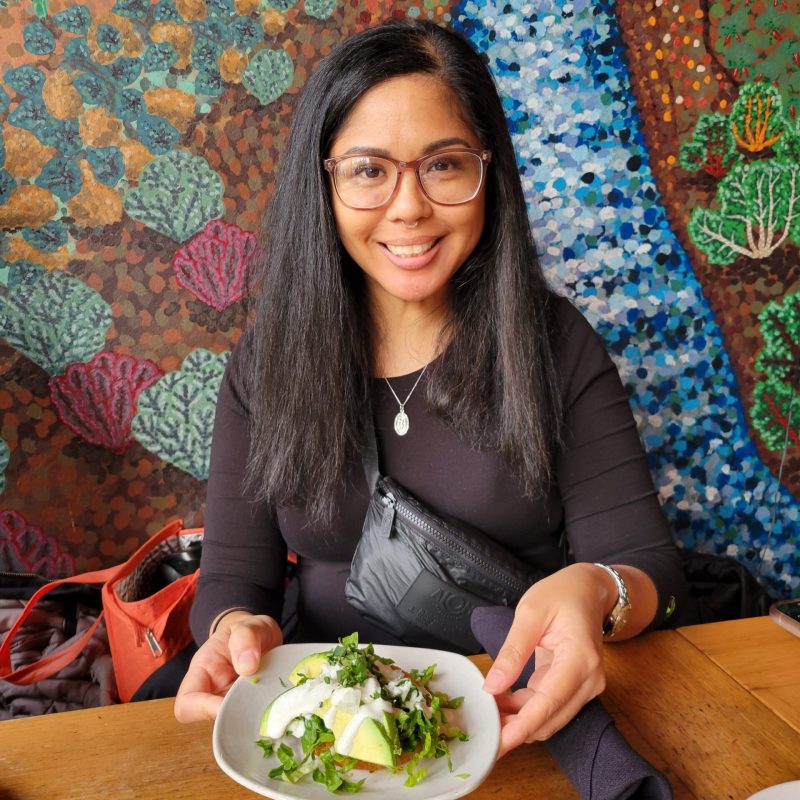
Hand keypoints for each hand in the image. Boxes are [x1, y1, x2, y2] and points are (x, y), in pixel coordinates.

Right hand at [174, 612, 281, 722]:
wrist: (258, 635)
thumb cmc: (246, 630)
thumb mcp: (248, 625)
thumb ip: (246, 637)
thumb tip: (247, 666)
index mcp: (202, 672)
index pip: (187, 703)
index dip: (204, 710)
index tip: (232, 702)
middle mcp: (213, 692)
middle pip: (212, 720)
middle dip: (237, 716)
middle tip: (262, 703)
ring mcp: (231, 702)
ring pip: (235, 722)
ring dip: (254, 717)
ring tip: (274, 701)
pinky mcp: (248, 706)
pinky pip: (253, 718)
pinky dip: (266, 716)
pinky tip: (280, 706)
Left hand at [482, 563, 608, 756]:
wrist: (587, 590)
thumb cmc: (560, 594)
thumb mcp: (530, 613)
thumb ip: (512, 651)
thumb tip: (493, 686)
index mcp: (580, 659)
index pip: (550, 702)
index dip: (522, 726)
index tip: (499, 743)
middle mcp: (589, 680)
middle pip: (550, 718)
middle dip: (516, 727)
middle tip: (482, 726)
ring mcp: (586, 686)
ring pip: (549, 718)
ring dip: (519, 720)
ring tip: (488, 711)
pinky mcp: (576, 687)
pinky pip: (549, 706)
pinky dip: (525, 709)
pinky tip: (502, 703)